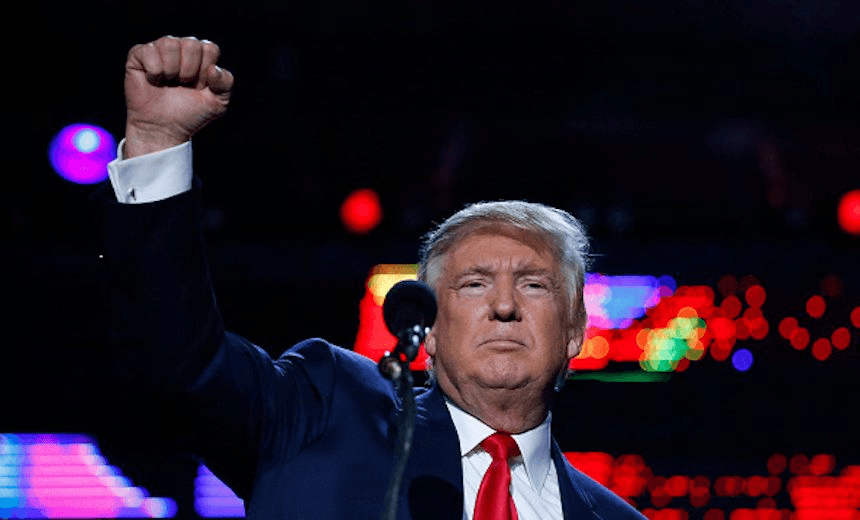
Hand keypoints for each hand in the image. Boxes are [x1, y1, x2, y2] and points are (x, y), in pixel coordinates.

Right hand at [123, 36, 233, 157]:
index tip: (199, 87)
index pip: (210, 49)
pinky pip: (149, 51)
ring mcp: (160, 50)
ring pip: (170, 43)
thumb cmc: (190, 114)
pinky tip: (153, 81)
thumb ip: (226, 82)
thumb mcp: (218, 102)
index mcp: (201, 55)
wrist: (163, 128)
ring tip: (168, 82)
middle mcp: (181, 48)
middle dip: (189, 71)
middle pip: (191, 44)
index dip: (205, 72)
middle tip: (183, 85)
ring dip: (171, 69)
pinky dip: (154, 71)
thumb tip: (212, 68)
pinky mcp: (139, 55)